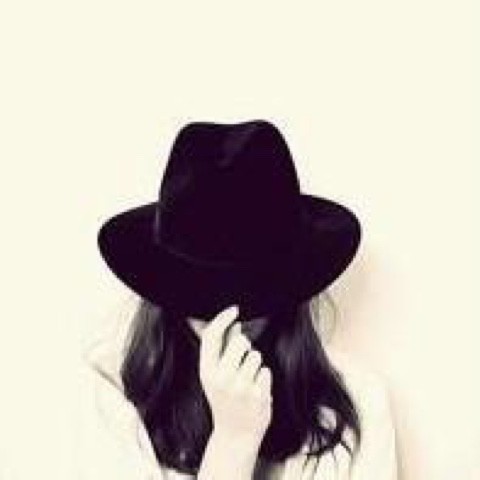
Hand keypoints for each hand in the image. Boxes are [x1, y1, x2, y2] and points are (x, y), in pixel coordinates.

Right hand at [198, 304, 272, 451]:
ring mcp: (240, 387)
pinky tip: (255, 390)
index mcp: (206, 371)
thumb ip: (223, 349)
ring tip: (247, 380)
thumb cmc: (224, 400)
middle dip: (245, 345)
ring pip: (256, 355)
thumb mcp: (215, 376)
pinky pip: (266, 370)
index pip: (211, 336)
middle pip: (240, 341)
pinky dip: (263, 378)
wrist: (234, 435)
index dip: (223, 318)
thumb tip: (234, 324)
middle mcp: (221, 378)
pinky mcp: (258, 394)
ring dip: (255, 364)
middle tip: (241, 361)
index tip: (234, 310)